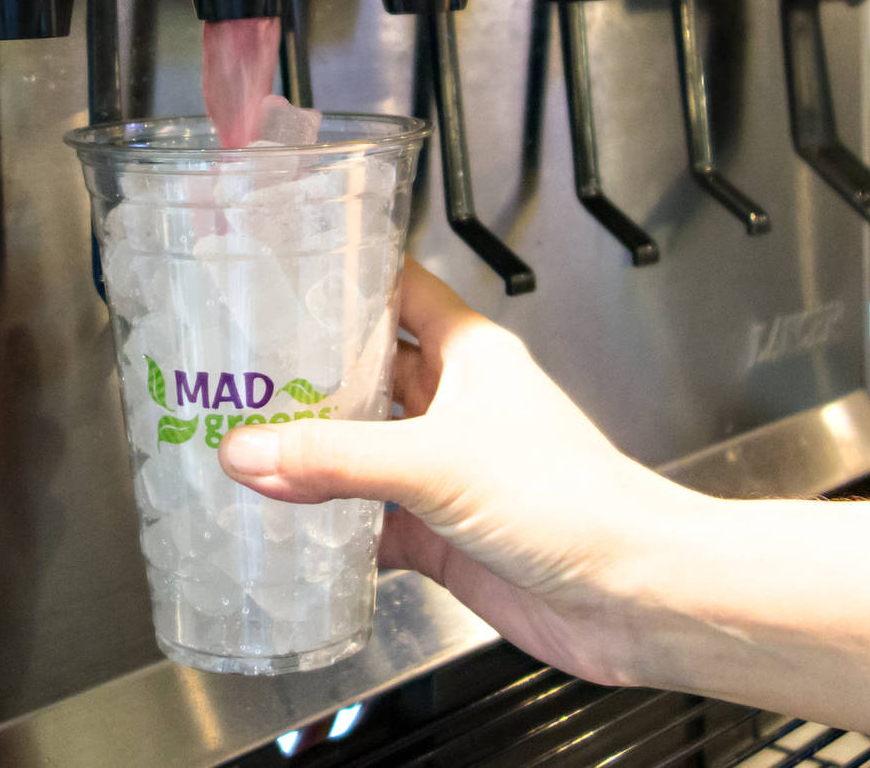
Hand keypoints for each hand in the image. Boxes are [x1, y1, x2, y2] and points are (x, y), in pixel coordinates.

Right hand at [217, 259, 709, 685]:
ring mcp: (447, 471)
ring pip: (363, 449)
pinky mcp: (442, 534)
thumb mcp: (437, 460)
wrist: (633, 596)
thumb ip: (337, 457)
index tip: (282, 273)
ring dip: (313, 453)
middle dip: (307, 376)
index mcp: (467, 354)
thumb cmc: (574, 500)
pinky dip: (333, 528)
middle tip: (236, 372)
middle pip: (367, 373)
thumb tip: (249, 450)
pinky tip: (290, 529)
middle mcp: (455, 405)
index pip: (397, 291)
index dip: (345, 278)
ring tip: (244, 445)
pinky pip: (372, 523)